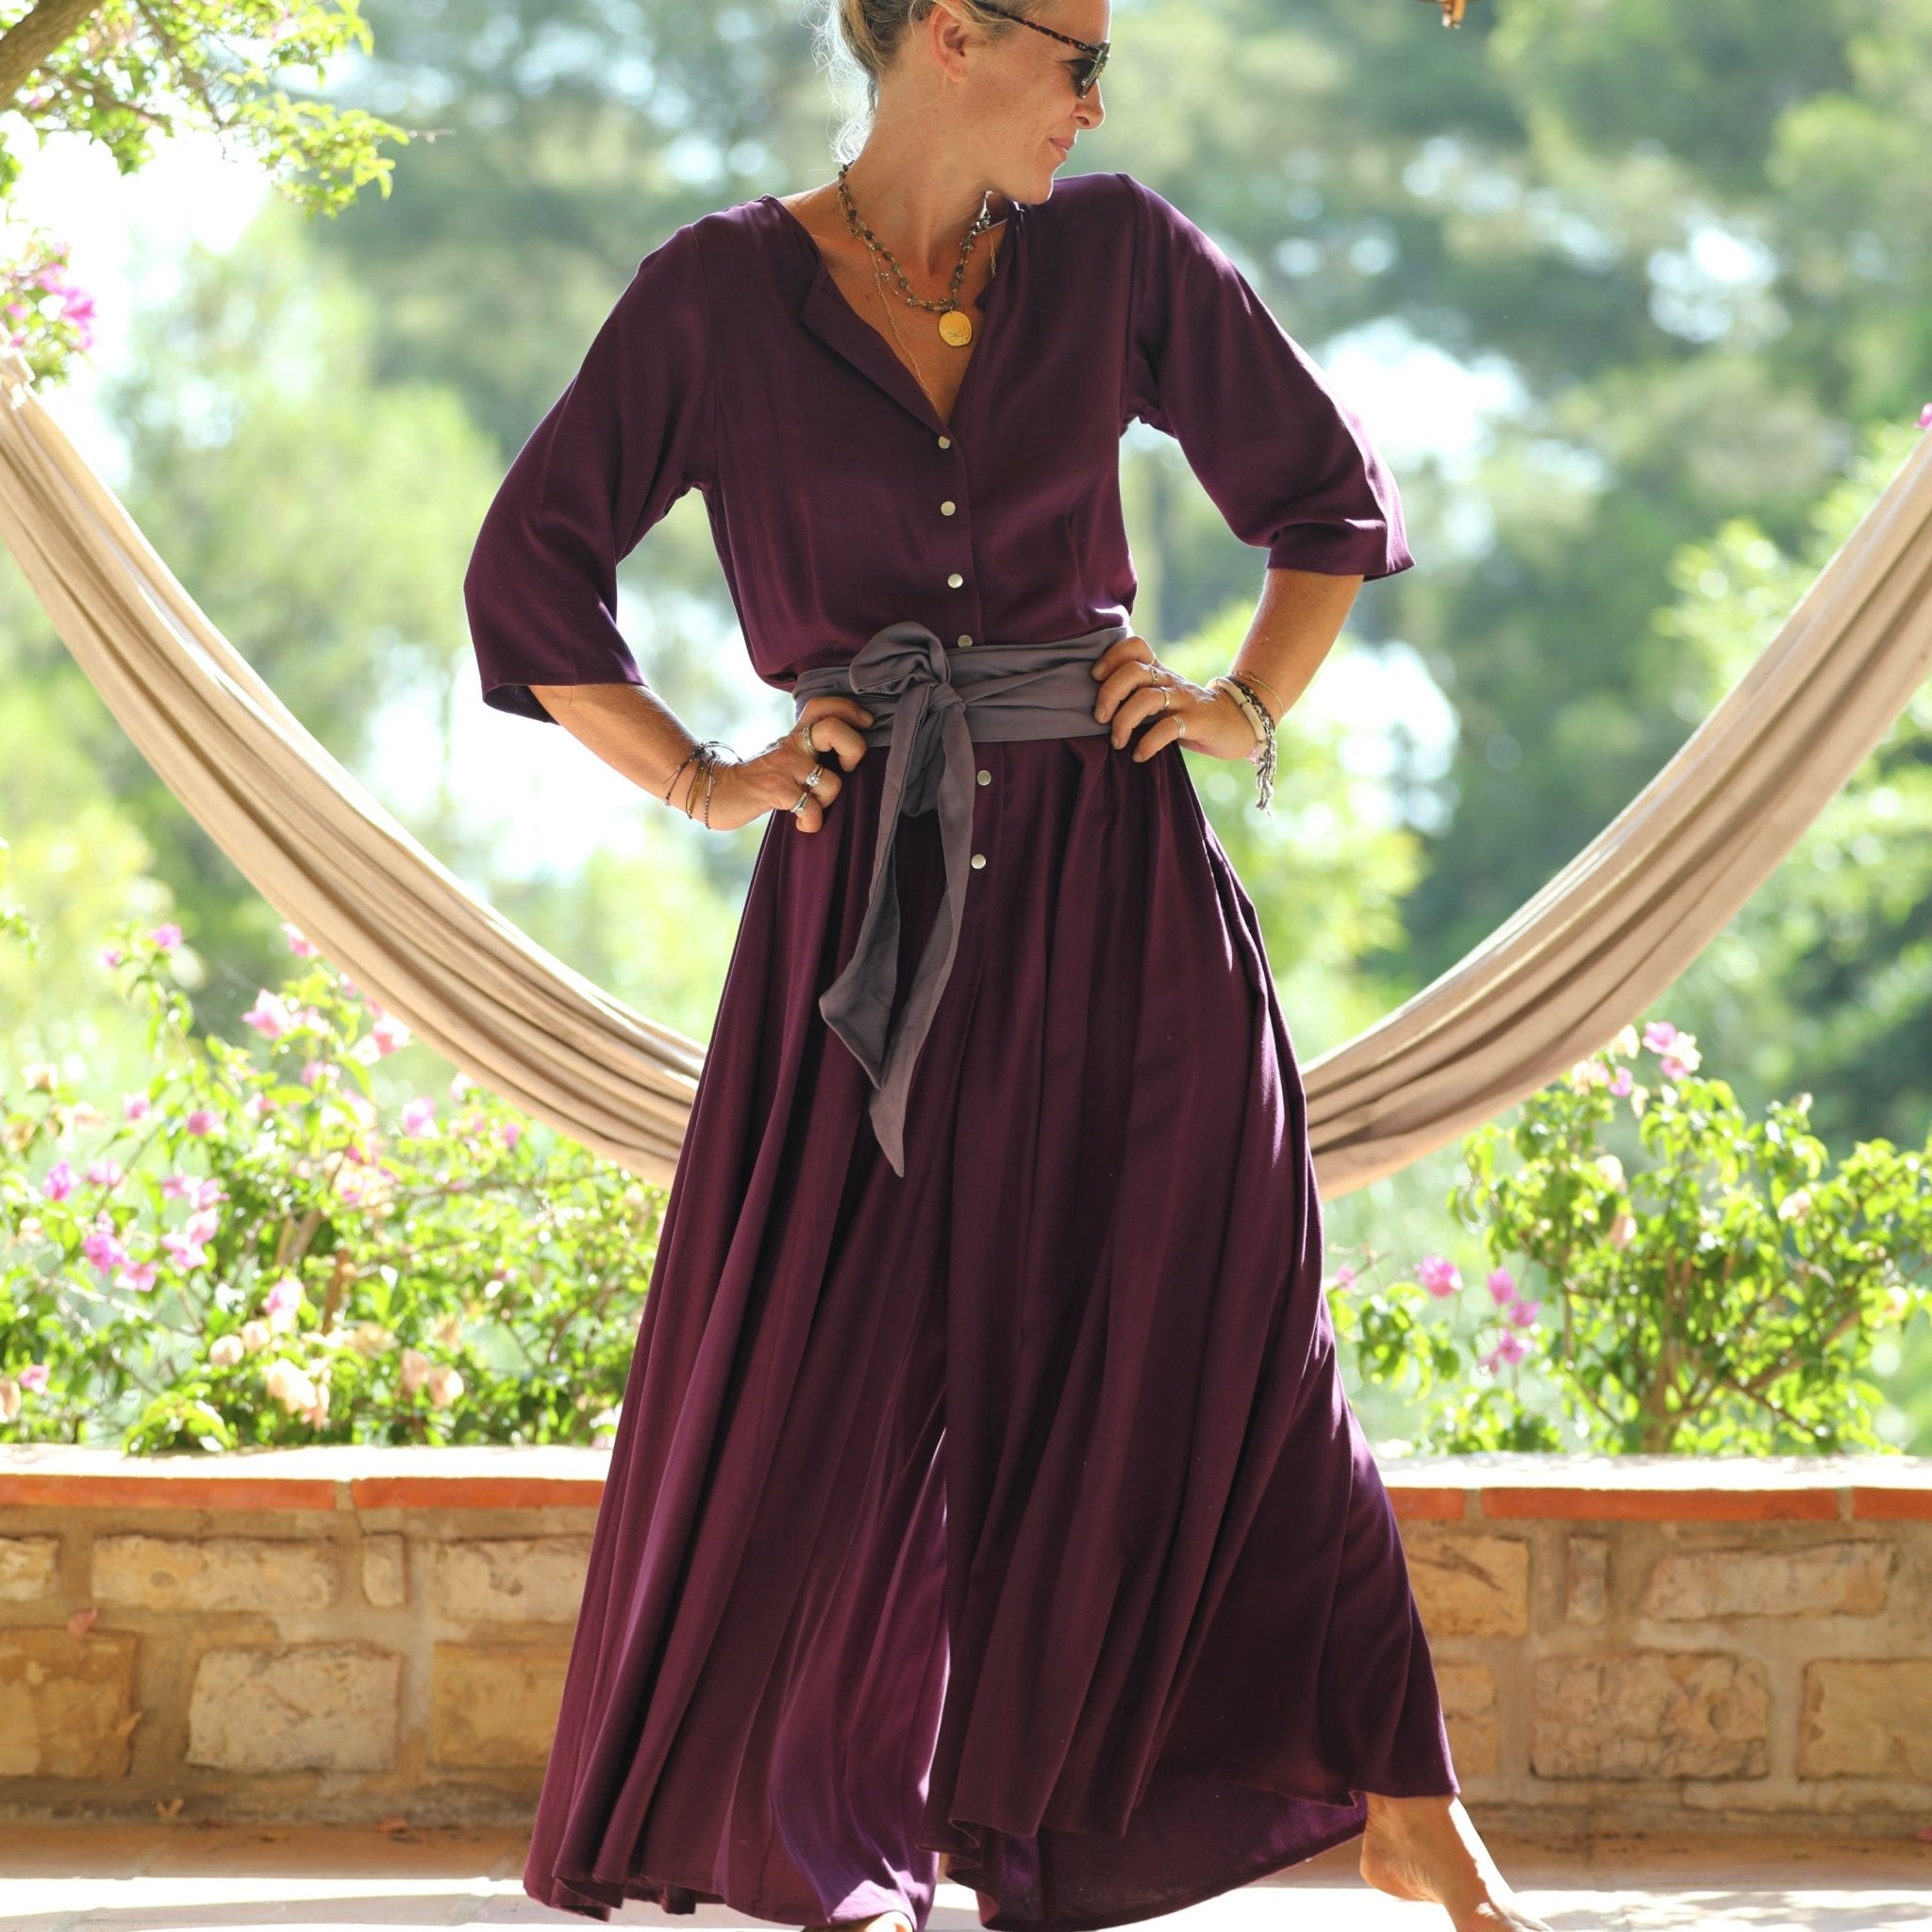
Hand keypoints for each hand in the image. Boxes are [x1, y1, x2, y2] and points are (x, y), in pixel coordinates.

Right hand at [699, 696, 876, 831]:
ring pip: (831, 782)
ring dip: (828, 802)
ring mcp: (783, 768)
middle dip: (854, 750)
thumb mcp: (783, 756)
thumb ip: (809, 750)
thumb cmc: (757, 780)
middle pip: (833, 730)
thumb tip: (848, 757)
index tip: (865, 723)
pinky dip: (811, 822)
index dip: (849, 710)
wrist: (715, 792)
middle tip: (847, 767)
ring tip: (812, 808)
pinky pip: (811, 809)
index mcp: (796, 736)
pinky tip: (802, 824)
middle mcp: (792, 746)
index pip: (823, 706)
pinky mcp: (775, 791)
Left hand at [1089, 635, 1264, 763]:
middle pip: (1134, 671)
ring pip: (1147, 699)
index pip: (1135, 646)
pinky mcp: (1197, 721)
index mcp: (1159, 671)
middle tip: (1099, 718)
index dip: (1111, 656)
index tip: (1095, 677)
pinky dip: (1148, 743)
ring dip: (1124, 721)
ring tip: (1117, 742)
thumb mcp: (1161, 698)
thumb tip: (1092, 708)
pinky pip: (1168, 728)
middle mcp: (1170, 680)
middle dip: (1109, 694)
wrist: (1236, 723)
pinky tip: (1139, 755)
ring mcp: (1184, 699)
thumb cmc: (1187, 713)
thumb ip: (1135, 695)